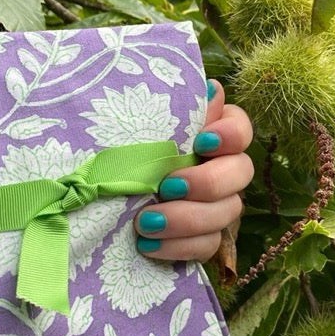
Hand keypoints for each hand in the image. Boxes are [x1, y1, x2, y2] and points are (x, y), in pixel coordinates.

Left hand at [135, 80, 253, 261]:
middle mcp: (221, 169)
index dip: (231, 135)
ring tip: (145, 222)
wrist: (92, 203)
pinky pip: (207, 246)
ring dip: (187, 218)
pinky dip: (178, 247)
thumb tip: (211, 89)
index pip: (241, 128)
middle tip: (168, 186)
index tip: (202, 141)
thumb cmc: (117, 154)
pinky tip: (147, 245)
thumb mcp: (136, 127)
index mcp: (210, 136)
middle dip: (208, 182)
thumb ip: (175, 110)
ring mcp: (216, 207)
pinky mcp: (202, 239)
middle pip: (241, 172)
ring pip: (227, 212)